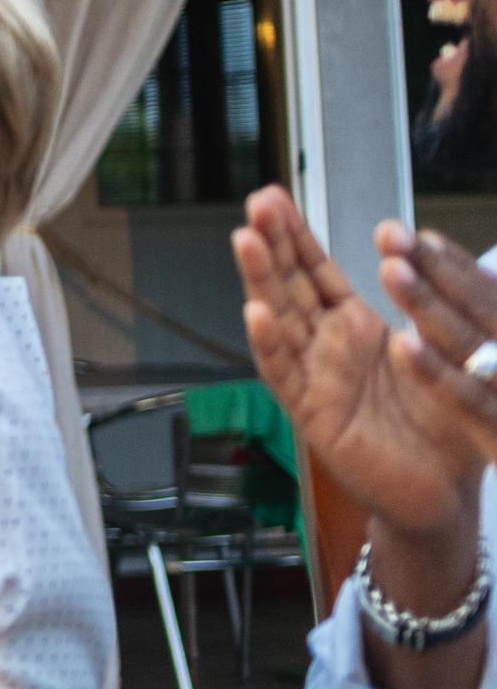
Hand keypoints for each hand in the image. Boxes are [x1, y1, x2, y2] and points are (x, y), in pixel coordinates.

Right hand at [234, 188, 480, 540]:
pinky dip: (269, 346)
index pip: (316, 272)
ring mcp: (314, 379)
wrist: (444, 492)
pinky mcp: (314, 416)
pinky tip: (256, 314)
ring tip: (245, 240)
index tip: (275, 196)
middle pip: (290, 287)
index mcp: (353, 329)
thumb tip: (416, 251)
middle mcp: (325, 348)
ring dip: (260, 281)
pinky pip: (285, 376)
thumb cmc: (441, 425)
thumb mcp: (437, 354)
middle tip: (257, 202)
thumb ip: (421, 310)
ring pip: (278, 322)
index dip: (295, 235)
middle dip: (272, 243)